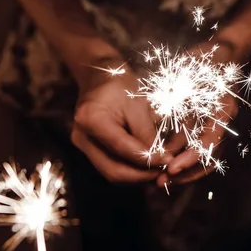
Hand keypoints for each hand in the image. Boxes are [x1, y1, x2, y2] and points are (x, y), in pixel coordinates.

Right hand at [72, 59, 170, 183]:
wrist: (99, 74)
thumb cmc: (120, 83)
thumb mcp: (137, 103)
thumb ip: (147, 133)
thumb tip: (161, 159)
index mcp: (91, 119)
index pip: (122, 149)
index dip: (147, 159)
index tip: (168, 160)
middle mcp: (82, 137)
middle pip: (113, 170)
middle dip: (142, 175)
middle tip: (164, 171)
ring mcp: (83, 145)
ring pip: (111, 172)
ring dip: (136, 176)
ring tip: (158, 170)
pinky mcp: (89, 148)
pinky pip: (109, 166)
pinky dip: (129, 169)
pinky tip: (146, 166)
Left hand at [156, 40, 239, 187]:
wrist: (220, 53)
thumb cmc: (202, 59)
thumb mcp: (187, 70)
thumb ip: (175, 90)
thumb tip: (155, 111)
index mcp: (222, 106)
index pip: (210, 140)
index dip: (191, 156)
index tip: (172, 167)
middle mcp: (223, 119)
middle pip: (210, 156)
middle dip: (186, 172)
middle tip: (162, 181)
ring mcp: (218, 124)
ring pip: (205, 157)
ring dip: (184, 169)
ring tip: (160, 179)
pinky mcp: (209, 126)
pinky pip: (198, 148)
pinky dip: (183, 158)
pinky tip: (165, 165)